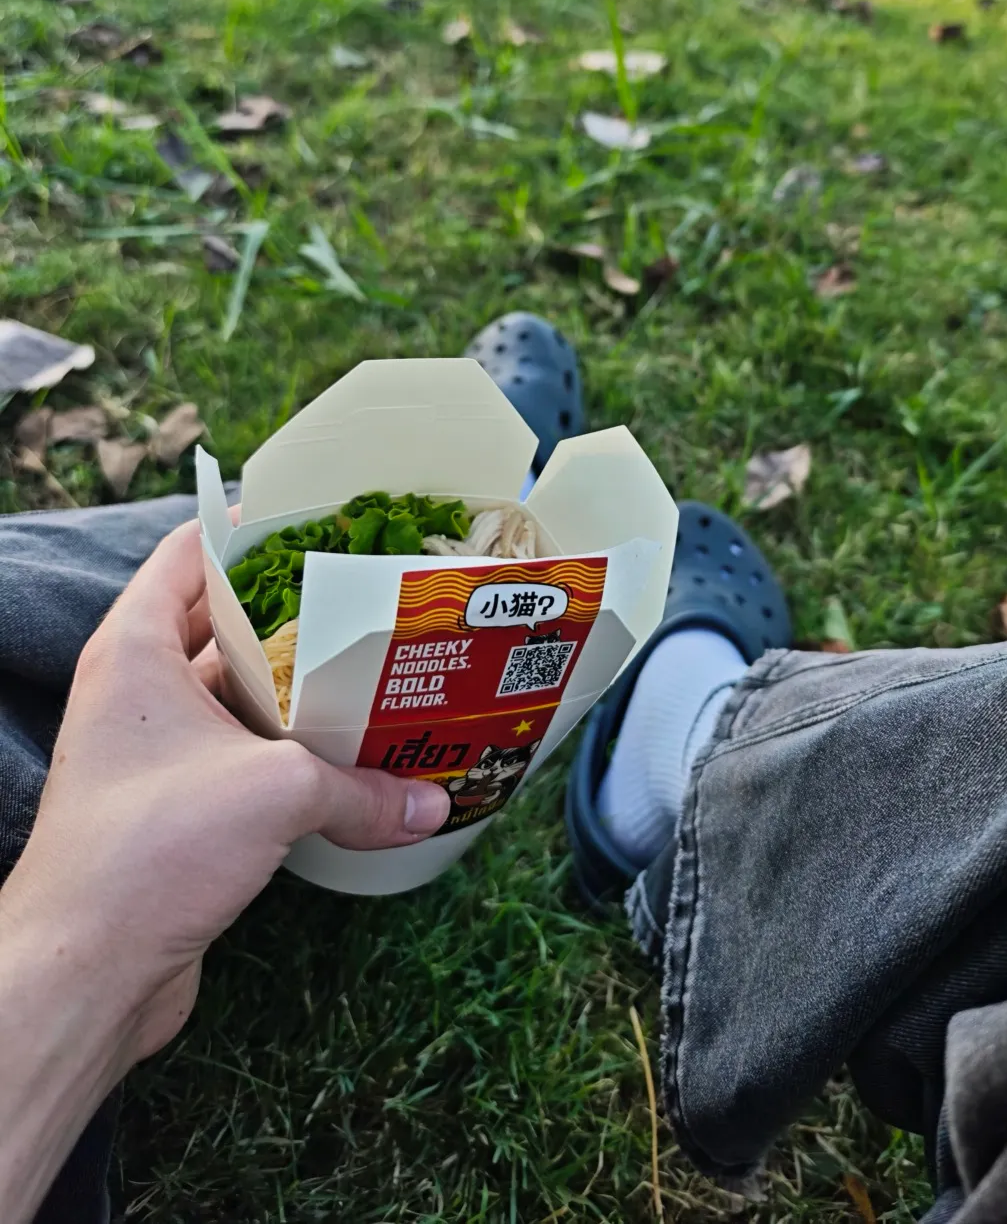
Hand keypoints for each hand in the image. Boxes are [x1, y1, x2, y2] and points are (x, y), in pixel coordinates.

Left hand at [0, 520, 450, 1220]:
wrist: (85, 970)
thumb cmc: (154, 846)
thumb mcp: (277, 792)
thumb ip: (362, 789)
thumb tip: (435, 804)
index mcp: (135, 649)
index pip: (189, 553)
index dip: (253, 530)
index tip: (324, 524)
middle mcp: (136, 692)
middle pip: (222, 625)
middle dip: (296, 616)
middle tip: (373, 603)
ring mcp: (151, 753)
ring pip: (236, 699)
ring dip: (299, 693)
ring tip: (379, 675)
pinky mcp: (173, 811)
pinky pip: (242, 760)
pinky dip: (290, 757)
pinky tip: (352, 760)